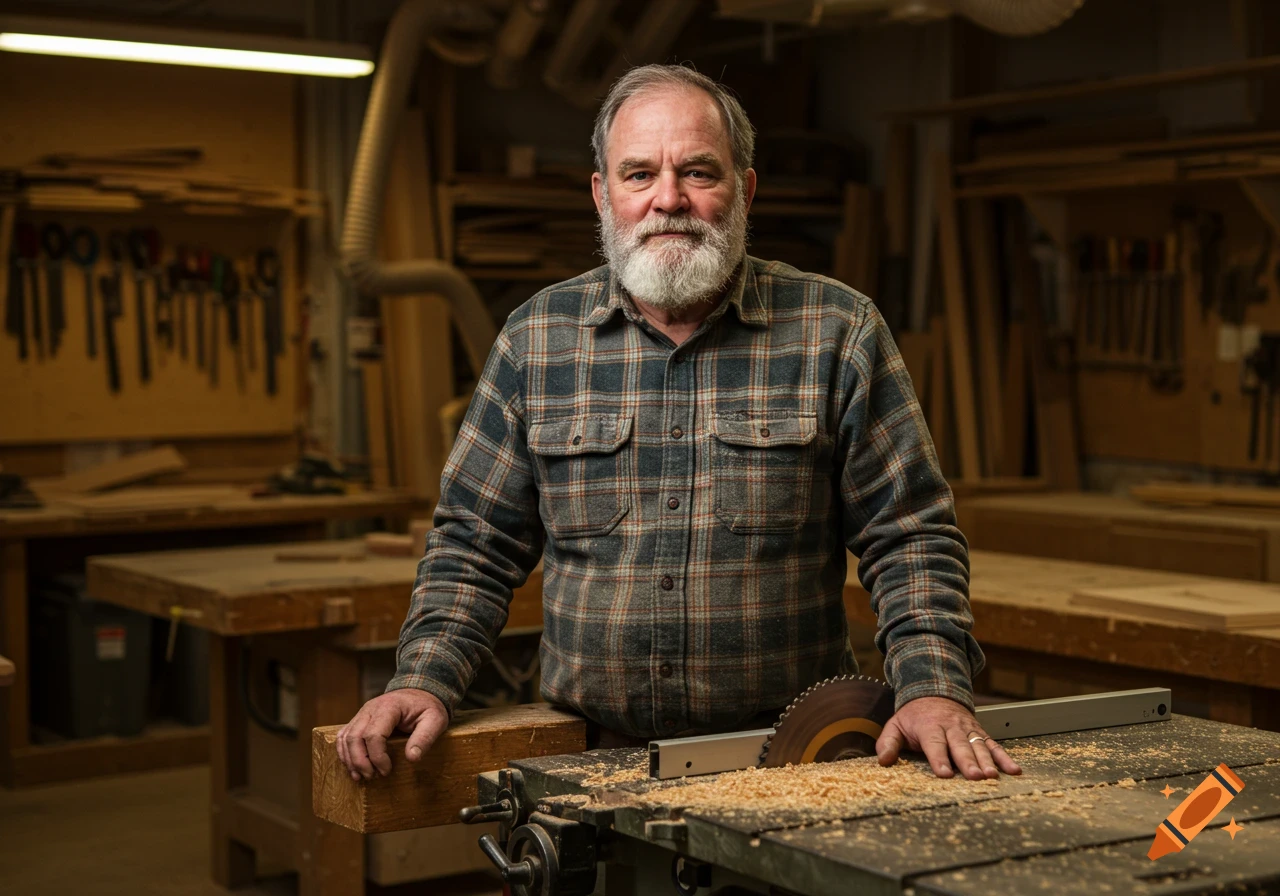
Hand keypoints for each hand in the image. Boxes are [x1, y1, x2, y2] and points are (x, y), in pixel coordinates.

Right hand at [336, 688, 447, 781]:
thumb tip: (412, 758)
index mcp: (389, 707)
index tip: (386, 771)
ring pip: (345, 737)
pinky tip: (352, 766)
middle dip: (360, 761)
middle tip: (372, 777)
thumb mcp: (435, 720)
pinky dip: (344, 752)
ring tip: (360, 776)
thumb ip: (425, 737)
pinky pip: (344, 735)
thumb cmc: (427, 707)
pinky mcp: (359, 719)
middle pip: (354, 737)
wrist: (419, 692)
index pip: (373, 734)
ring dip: (350, 759)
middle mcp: (370, 709)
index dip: (377, 756)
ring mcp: (362, 713)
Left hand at [875, 695, 1021, 779]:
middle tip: (975, 777)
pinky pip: (993, 745)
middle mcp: (951, 727)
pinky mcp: (980, 732)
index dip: (939, 759)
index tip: (944, 774)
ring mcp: (968, 729)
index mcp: (929, 726)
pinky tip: (1014, 770)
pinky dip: (1004, 757)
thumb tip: (883, 761)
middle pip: (960, 746)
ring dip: (987, 761)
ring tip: (992, 776)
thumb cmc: (914, 716)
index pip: (934, 743)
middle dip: (968, 762)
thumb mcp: (896, 725)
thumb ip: (888, 743)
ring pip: (979, 745)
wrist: (934, 691)